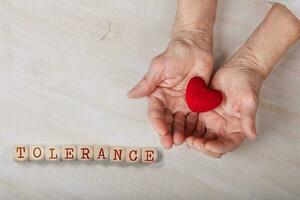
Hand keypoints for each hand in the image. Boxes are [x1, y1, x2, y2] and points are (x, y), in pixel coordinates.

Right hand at [127, 33, 212, 148]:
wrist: (194, 47)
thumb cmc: (174, 55)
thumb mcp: (158, 69)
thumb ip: (146, 84)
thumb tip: (130, 95)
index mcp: (158, 95)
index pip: (155, 112)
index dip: (157, 122)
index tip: (161, 130)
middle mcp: (169, 102)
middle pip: (167, 121)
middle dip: (168, 132)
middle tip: (170, 143)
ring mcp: (183, 104)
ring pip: (180, 122)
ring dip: (180, 132)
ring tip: (181, 141)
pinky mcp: (196, 103)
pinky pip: (194, 118)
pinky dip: (193, 126)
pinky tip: (193, 134)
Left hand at [186, 61, 263, 157]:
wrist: (237, 69)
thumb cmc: (246, 83)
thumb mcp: (249, 100)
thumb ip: (248, 118)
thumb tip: (252, 135)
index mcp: (237, 129)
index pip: (227, 145)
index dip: (217, 148)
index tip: (208, 145)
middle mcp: (223, 128)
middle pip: (211, 145)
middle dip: (201, 146)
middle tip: (192, 141)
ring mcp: (212, 122)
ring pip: (200, 138)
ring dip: (192, 140)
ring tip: (184, 136)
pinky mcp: (202, 114)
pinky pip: (192, 126)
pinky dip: (187, 129)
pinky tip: (180, 126)